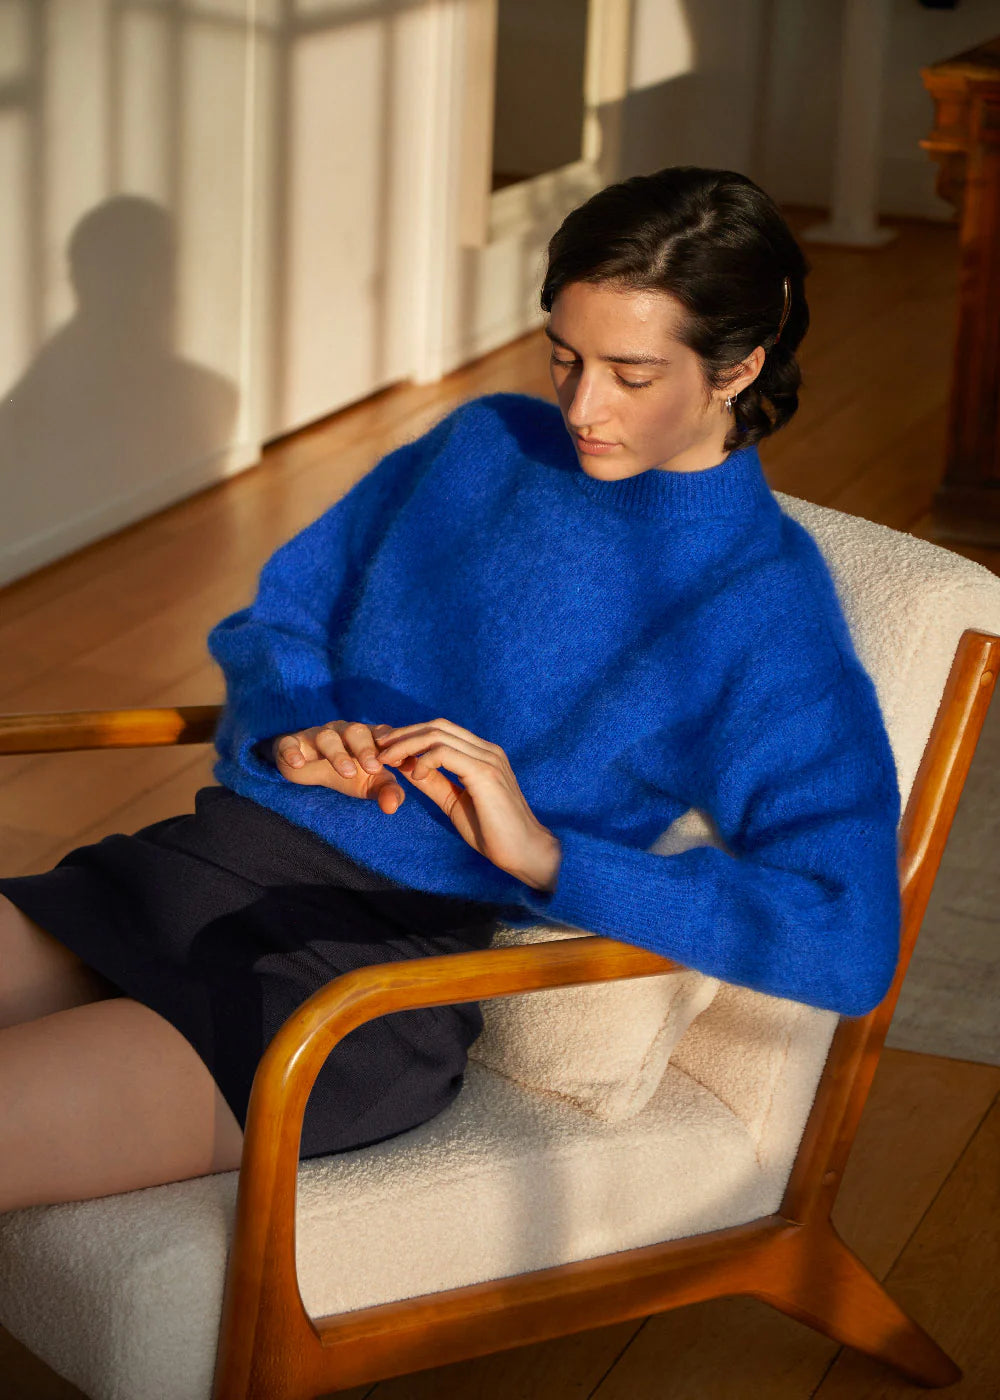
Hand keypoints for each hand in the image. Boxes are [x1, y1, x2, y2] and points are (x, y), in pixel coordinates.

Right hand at [271, 721, 405, 814]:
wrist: (308, 765)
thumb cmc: (348, 772)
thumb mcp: (370, 784)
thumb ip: (388, 791)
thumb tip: (393, 807)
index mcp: (367, 737)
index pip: (382, 734)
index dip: (391, 745)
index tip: (399, 762)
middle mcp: (343, 731)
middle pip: (356, 731)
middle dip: (366, 749)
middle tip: (374, 769)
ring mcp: (317, 735)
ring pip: (326, 737)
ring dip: (337, 753)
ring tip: (347, 772)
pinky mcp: (292, 743)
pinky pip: (290, 743)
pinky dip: (293, 751)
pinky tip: (298, 763)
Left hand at [375, 718, 560, 890]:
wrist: (524, 852)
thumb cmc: (493, 832)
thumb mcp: (454, 802)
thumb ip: (434, 782)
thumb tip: (407, 767)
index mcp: (482, 754)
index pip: (442, 730)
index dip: (411, 735)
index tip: (386, 749)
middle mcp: (487, 750)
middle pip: (437, 726)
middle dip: (403, 734)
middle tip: (378, 747)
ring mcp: (488, 759)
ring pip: (438, 735)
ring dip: (407, 744)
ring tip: (387, 760)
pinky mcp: (485, 773)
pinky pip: (446, 754)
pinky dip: (424, 760)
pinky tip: (415, 775)